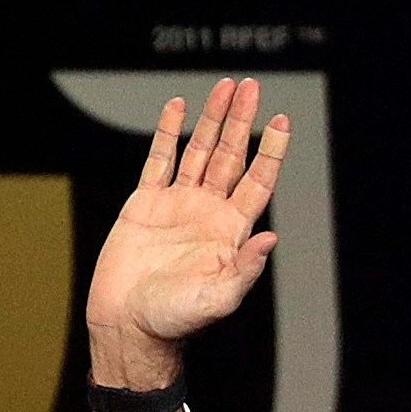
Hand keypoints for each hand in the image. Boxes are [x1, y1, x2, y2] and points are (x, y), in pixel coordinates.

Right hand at [83, 79, 292, 391]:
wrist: (128, 325)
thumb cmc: (174, 321)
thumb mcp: (218, 300)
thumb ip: (245, 270)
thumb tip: (270, 239)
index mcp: (230, 231)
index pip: (257, 181)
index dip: (271, 151)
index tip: (282, 120)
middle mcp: (207, 212)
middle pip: (231, 156)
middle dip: (242, 121)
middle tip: (251, 87)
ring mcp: (177, 204)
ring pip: (199, 151)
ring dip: (211, 119)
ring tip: (224, 87)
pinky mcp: (145, 203)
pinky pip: (158, 159)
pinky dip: (168, 132)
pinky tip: (178, 107)